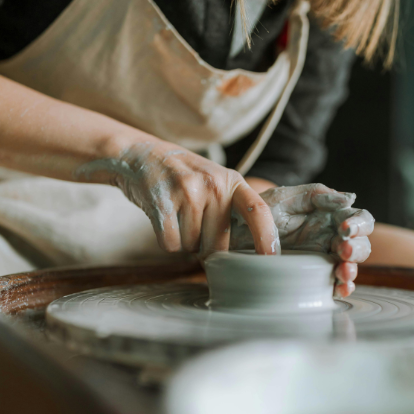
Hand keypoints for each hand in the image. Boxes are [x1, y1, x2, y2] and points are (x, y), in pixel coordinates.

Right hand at [77, 141, 278, 256]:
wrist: (142, 154)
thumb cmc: (184, 176)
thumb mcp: (216, 181)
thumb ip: (233, 207)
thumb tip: (247, 251)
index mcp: (231, 181)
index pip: (258, 211)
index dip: (267, 237)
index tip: (271, 259)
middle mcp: (213, 185)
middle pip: (218, 244)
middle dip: (205, 246)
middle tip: (193, 222)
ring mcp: (187, 192)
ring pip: (192, 247)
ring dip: (184, 241)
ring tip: (177, 215)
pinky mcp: (162, 203)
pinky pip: (171, 244)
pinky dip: (167, 241)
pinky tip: (165, 220)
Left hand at [230, 183, 374, 296]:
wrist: (233, 232)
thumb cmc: (259, 210)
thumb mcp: (286, 198)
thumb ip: (317, 195)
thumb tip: (350, 197)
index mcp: (329, 216)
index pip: (359, 219)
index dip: (360, 224)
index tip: (345, 229)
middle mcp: (330, 237)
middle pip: (360, 245)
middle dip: (358, 249)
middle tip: (344, 251)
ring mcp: (321, 258)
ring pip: (349, 266)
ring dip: (351, 270)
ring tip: (342, 271)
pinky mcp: (310, 276)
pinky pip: (331, 284)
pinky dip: (340, 288)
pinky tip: (337, 288)